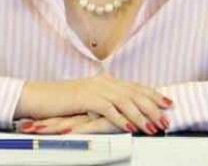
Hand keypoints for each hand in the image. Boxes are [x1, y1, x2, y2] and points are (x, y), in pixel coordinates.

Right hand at [14, 73, 170, 134]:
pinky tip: (131, 127)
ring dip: (141, 115)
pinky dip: (122, 118)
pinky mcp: (85, 97)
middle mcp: (102, 81)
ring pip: (125, 100)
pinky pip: (108, 108)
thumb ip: (106, 103)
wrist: (38, 97)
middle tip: (165, 119)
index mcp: (105, 80)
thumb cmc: (61, 102)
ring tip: (153, 127)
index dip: (153, 94)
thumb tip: (123, 112)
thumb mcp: (87, 101)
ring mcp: (94, 88)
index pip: (134, 86)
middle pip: (134, 92)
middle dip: (153, 107)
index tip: (168, 103)